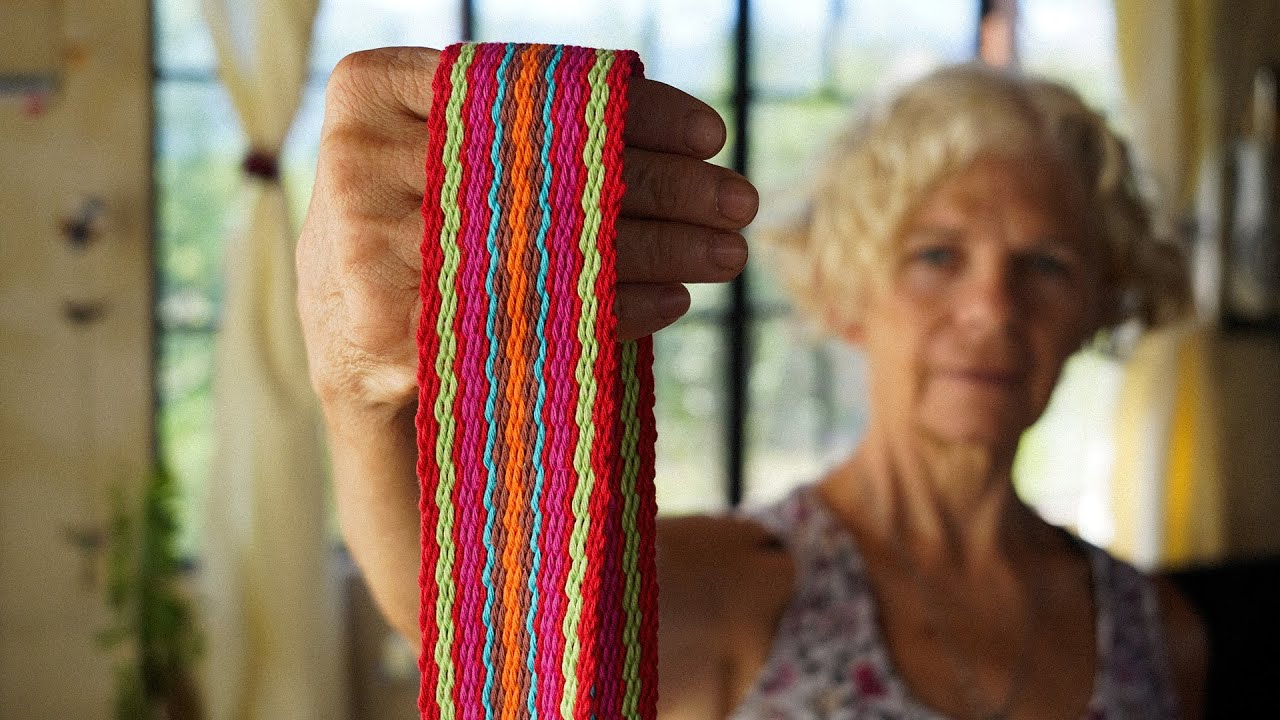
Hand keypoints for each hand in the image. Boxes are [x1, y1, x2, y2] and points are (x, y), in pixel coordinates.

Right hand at [297, 46, 756, 421]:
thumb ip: (520, 126)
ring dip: (664, 249)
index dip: (636, 110)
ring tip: (729, 253)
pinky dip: (617, 307)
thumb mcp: (445, 153)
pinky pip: (539, 312)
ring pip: (558, 244)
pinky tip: (675, 299)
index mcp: (371, 88)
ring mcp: (370, 246)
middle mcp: (360, 159)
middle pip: (555, 167)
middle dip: (670, 185)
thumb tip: (678, 135)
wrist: (344, 338)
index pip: (533, 89)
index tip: (713, 134)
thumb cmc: (420, 228)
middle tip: (741, 202)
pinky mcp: (395, 327)